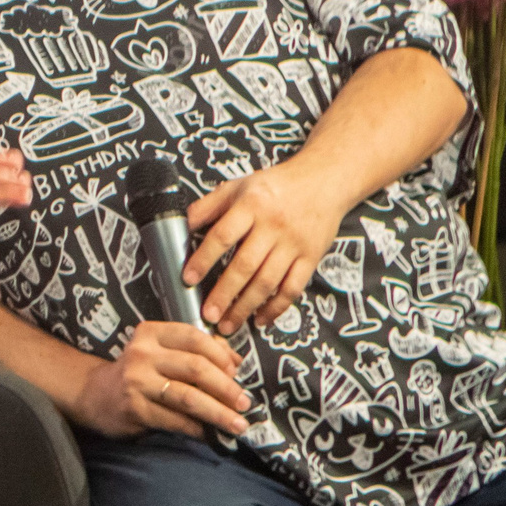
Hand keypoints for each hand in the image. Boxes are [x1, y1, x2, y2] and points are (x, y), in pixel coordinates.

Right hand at [70, 321, 250, 439]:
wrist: (95, 395)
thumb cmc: (139, 373)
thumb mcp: (160, 352)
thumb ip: (195, 351)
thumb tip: (236, 361)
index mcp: (151, 334)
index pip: (195, 338)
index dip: (222, 355)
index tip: (237, 372)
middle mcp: (142, 354)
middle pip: (196, 368)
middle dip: (226, 388)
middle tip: (244, 403)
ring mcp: (136, 382)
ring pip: (189, 397)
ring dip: (218, 413)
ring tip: (237, 423)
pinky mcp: (135, 409)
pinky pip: (176, 420)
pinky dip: (198, 429)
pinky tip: (211, 435)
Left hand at [184, 162, 349, 334]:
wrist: (323, 181)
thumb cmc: (275, 186)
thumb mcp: (238, 186)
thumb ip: (209, 206)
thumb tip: (183, 225)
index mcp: (251, 206)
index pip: (222, 236)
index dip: (203, 259)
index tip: (188, 278)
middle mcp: (273, 226)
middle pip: (245, 266)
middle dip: (224, 294)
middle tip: (207, 314)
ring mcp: (294, 244)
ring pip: (268, 282)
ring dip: (246, 307)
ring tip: (228, 325)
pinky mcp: (311, 257)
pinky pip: (293, 288)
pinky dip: (276, 307)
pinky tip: (260, 319)